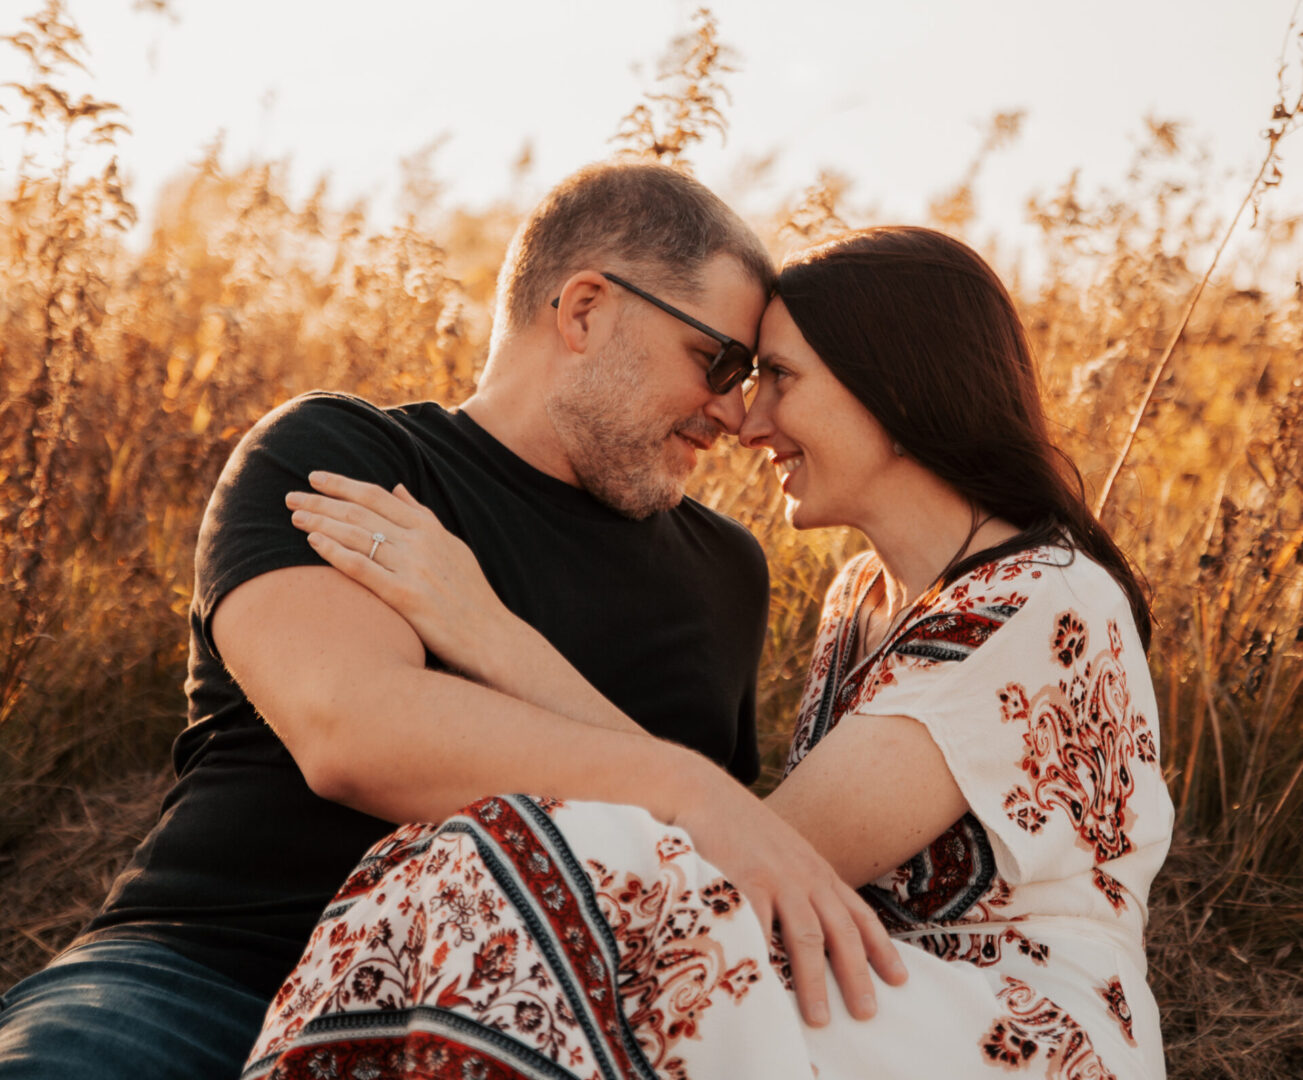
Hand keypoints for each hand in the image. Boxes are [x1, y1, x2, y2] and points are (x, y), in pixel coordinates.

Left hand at [285, 471, 509, 679]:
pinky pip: (364, 568)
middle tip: (290, 495)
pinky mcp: (406, 596)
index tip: (315, 478)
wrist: (491, 636)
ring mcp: (413, 568)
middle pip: (361, 512)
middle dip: (322, 501)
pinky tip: (313, 543)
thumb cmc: (470, 596)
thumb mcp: (452, 547)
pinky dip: (337, 552)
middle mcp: (420, 542)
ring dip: (322, 522)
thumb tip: (398, 488)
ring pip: (358, 535)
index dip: (343, 484)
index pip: (378, 496)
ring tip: (294, 516)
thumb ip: (423, 517)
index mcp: (430, 529)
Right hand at [671, 756, 907, 1026]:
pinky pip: (761, 930)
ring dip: (815, 982)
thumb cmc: (737, 827)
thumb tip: (807, 924)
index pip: (858, 913)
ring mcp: (775, 879)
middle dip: (857, 976)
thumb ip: (797, 882)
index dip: (881, 948)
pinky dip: (768, 960)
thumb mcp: (781, 851)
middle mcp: (803, 876)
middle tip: (867, 1013)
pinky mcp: (743, 882)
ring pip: (807, 938)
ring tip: (821, 1018)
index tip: (899, 980)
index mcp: (815, 870)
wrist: (702, 792)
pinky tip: (771, 987)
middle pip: (841, 932)